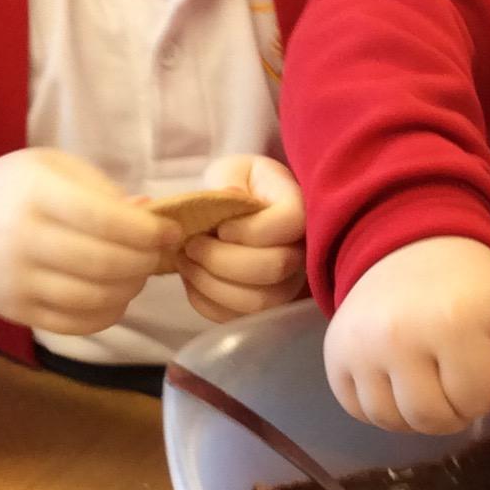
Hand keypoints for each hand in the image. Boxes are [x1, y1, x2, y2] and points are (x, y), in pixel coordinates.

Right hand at [0, 149, 171, 333]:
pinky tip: (115, 297)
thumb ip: (103, 191)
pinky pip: (76, 324)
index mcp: (37, 193)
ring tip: (136, 275)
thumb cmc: (16, 190)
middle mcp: (24, 239)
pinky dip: (107, 315)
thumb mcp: (54, 169)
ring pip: (94, 299)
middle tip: (156, 255)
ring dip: (130, 290)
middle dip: (144, 262)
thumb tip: (150, 217)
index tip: (170, 232)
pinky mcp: (17, 312)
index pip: (105, 219)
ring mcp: (18, 281)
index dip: (148, 231)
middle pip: (105, 264)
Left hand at [176, 156, 307, 324]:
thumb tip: (231, 195)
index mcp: (299, 207)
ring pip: (257, 301)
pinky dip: (206, 302)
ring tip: (186, 261)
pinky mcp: (264, 309)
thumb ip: (230, 179)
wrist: (239, 213)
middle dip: (221, 259)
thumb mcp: (232, 171)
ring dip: (210, 283)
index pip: (289, 222)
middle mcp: (303, 251)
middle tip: (191, 244)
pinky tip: (192, 279)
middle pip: (273, 267)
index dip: (250, 229)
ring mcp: (287, 285)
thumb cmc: (238, 187)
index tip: (221, 226)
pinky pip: (237, 318)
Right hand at [324, 238, 489, 438]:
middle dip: (452, 408)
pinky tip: (396, 376)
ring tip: (426, 376)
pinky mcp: (333, 354)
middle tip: (455, 372)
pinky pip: (358, 411)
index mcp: (452, 322)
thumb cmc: (473, 288)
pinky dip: (382, 405)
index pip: (473, 402)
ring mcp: (359, 345)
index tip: (481, 357)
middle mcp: (397, 335)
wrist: (412, 245)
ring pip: (392, 422)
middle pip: (430, 420)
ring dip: (416, 412)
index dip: (485, 388)